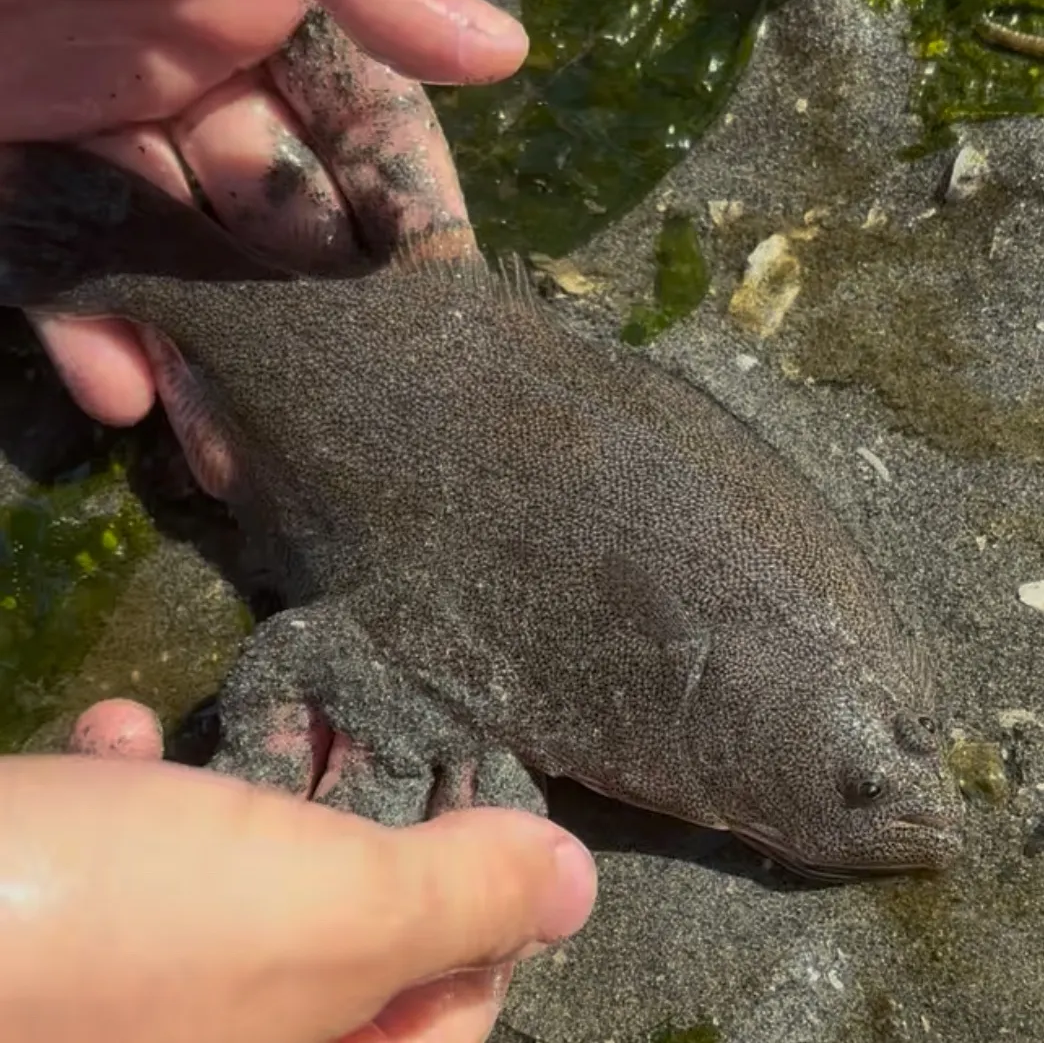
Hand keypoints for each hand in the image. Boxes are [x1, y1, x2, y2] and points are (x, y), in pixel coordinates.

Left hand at [0, 0, 527, 425]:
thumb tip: (510, 48)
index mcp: (258, 23)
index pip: (361, 132)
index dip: (402, 213)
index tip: (438, 302)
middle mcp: (187, 81)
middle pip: (273, 220)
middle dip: (306, 312)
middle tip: (349, 407)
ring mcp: (94, 137)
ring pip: (178, 266)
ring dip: (207, 353)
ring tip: (234, 448)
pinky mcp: (13, 186)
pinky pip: (67, 277)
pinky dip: (94, 336)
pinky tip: (124, 395)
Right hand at [1, 748, 595, 1042]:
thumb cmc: (124, 936)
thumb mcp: (330, 914)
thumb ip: (462, 899)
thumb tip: (576, 884)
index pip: (447, 1022)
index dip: (487, 916)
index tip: (482, 810)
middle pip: (335, 951)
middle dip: (358, 836)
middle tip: (375, 741)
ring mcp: (119, 1004)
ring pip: (227, 902)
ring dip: (246, 806)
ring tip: (262, 727)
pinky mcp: (46, 941)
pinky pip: (119, 877)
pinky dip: (129, 800)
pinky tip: (113, 736)